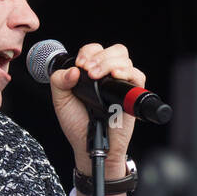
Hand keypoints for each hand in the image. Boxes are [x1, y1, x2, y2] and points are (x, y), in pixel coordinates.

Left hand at [49, 42, 146, 173]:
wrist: (88, 145)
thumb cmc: (77, 125)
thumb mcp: (61, 100)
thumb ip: (59, 81)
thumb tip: (73, 70)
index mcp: (94, 74)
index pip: (96, 50)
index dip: (88, 52)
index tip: (79, 65)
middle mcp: (109, 77)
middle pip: (115, 50)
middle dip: (99, 56)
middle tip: (88, 71)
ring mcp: (122, 85)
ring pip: (125, 59)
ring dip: (108, 63)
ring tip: (95, 76)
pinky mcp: (132, 96)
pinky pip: (137, 76)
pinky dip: (126, 72)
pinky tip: (114, 76)